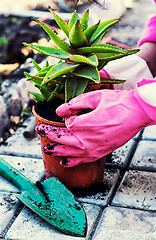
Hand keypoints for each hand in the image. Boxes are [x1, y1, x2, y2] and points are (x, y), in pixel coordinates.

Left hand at [36, 79, 155, 166]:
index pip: (66, 123)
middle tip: (39, 130)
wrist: (137, 114)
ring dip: (56, 150)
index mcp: (84, 124)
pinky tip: (64, 162)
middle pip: (62, 139)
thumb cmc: (118, 103)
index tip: (68, 113)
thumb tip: (60, 110)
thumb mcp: (95, 97)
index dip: (65, 118)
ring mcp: (93, 148)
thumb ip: (75, 103)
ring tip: (47, 149)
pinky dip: (72, 162)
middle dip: (50, 134)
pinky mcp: (100, 153)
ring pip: (69, 152)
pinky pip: (82, 160)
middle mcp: (86, 139)